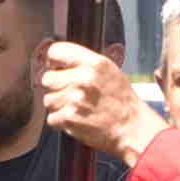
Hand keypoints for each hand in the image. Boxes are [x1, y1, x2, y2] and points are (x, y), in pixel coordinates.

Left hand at [38, 41, 164, 164]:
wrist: (132, 129)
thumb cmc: (121, 100)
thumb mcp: (109, 71)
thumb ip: (83, 63)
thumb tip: (55, 63)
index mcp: (94, 63)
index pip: (55, 51)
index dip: (54, 62)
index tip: (59, 70)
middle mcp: (83, 78)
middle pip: (47, 78)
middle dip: (56, 87)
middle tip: (71, 95)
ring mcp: (75, 99)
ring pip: (48, 99)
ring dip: (58, 106)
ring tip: (77, 109)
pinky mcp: (69, 118)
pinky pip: (51, 118)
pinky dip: (61, 122)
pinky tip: (77, 120)